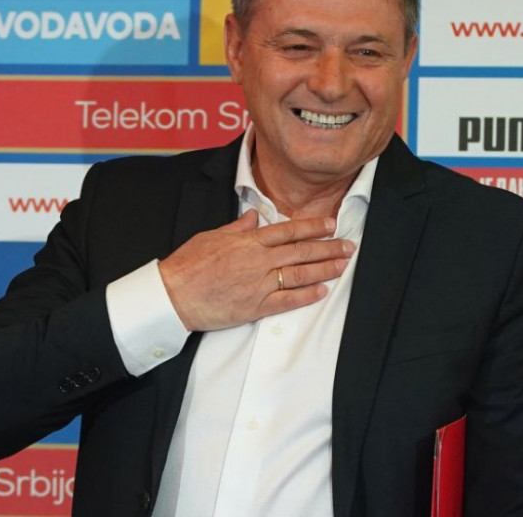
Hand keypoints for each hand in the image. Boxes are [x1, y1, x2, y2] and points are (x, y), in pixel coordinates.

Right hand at [158, 210, 354, 330]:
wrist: (173, 295)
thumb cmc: (189, 264)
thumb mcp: (212, 236)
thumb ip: (238, 227)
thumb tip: (255, 216)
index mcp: (248, 241)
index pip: (288, 230)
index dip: (313, 226)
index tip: (331, 224)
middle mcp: (258, 260)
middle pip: (301, 251)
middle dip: (328, 247)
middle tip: (348, 245)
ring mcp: (258, 284)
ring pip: (299, 274)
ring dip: (324, 268)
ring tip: (343, 265)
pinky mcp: (255, 307)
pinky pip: (286, 301)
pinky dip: (305, 296)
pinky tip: (322, 291)